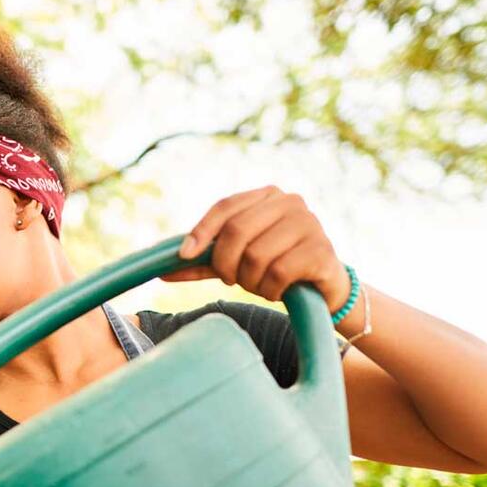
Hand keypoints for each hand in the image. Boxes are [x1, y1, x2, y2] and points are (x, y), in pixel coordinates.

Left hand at [165, 185, 351, 312]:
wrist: (323, 290)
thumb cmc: (275, 269)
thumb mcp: (237, 263)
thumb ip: (205, 262)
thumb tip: (162, 272)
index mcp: (267, 196)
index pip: (225, 207)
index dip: (201, 230)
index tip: (183, 255)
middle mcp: (290, 202)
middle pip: (237, 231)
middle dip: (225, 263)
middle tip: (230, 279)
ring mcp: (309, 223)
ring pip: (256, 255)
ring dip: (250, 281)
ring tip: (260, 285)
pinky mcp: (321, 250)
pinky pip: (278, 273)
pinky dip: (270, 289)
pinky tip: (278, 290)